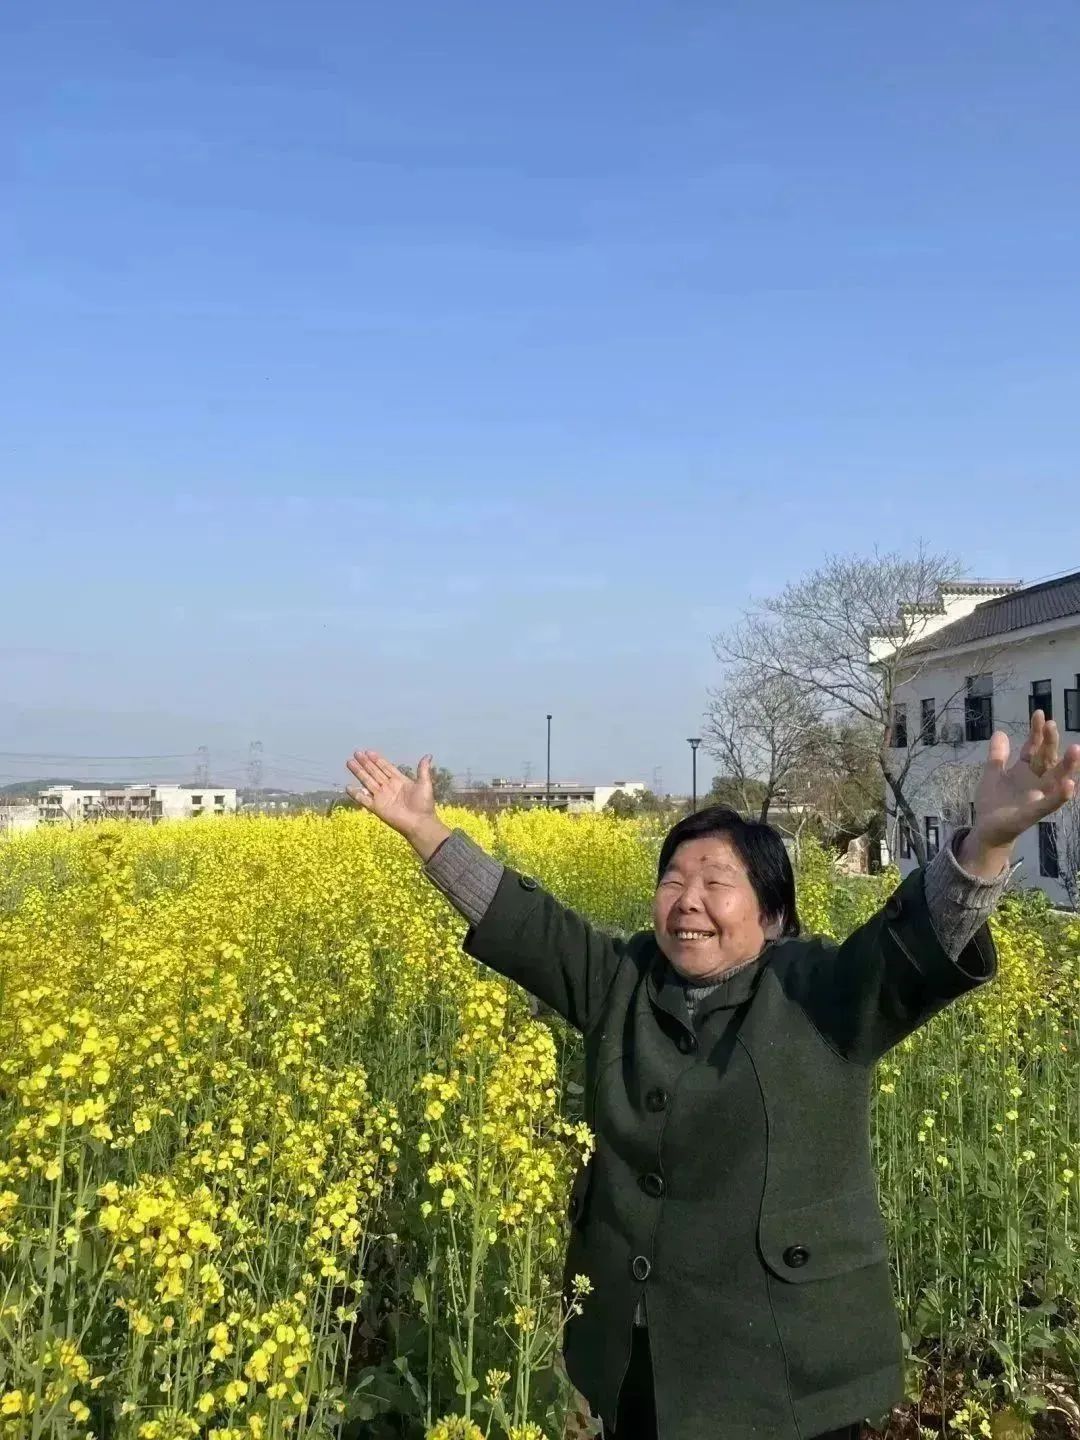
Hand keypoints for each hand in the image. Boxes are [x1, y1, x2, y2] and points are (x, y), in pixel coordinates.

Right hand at [346, 750, 436, 837]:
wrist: (420, 823)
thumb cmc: (423, 804)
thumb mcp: (424, 784)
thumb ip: (423, 770)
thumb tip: (428, 755)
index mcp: (399, 780)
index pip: (386, 767)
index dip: (377, 760)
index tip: (368, 752)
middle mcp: (388, 787)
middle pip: (374, 772)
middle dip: (365, 763)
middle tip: (356, 753)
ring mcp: (381, 797)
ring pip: (367, 781)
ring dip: (359, 772)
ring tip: (349, 763)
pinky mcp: (377, 807)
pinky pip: (364, 799)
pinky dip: (356, 794)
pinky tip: (348, 787)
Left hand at [959, 711, 1079, 876]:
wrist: (987, 827)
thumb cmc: (993, 801)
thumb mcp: (993, 774)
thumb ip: (997, 755)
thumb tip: (1000, 732)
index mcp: (1026, 770)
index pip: (1034, 747)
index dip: (1037, 732)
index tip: (1039, 713)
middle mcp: (1036, 780)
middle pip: (1047, 758)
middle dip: (1050, 742)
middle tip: (1051, 724)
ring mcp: (1038, 795)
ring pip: (1056, 778)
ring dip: (1067, 765)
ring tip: (1076, 749)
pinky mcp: (1035, 811)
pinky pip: (1051, 803)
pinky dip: (1061, 795)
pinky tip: (1070, 784)